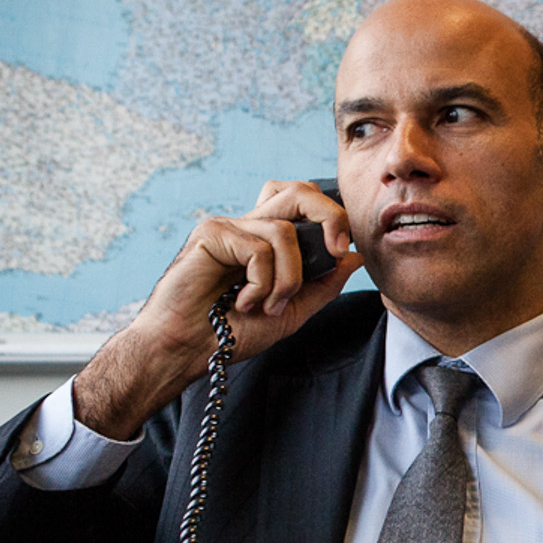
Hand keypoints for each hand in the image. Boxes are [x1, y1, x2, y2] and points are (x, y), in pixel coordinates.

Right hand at [74, 181, 362, 438]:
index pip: (305, 206)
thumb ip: (323, 285)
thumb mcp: (292, 313)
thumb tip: (354, 257)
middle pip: (298, 191)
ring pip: (284, 232)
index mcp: (267, 242)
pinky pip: (258, 248)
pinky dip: (261, 283)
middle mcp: (249, 227)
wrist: (188, 350)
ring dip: (288, 279)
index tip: (342, 252)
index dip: (332, 219)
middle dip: (329, 215)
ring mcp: (229, 228)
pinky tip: (243, 303)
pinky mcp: (211, 234)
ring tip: (268, 307)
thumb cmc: (230, 333)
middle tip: (336, 249)